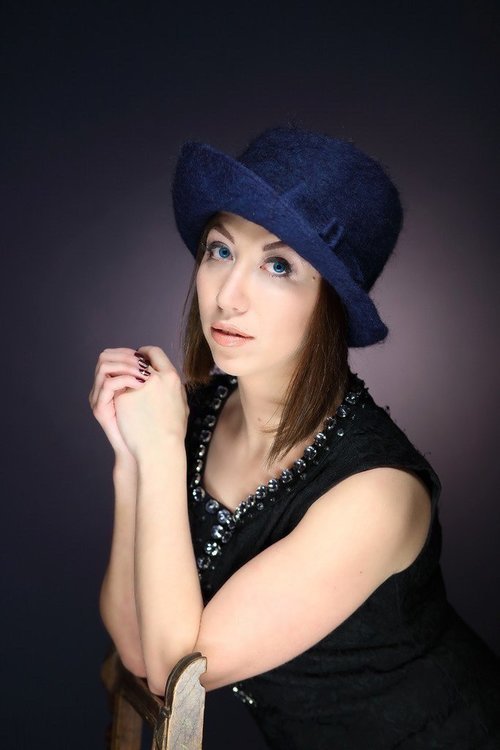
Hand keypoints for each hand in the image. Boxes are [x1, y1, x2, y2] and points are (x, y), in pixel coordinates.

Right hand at [89, 347, 151, 459]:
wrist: (145, 453)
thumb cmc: (154, 427)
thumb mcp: (155, 399)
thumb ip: (154, 381)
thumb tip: (160, 362)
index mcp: (114, 385)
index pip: (113, 355)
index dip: (129, 351)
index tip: (145, 355)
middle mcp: (103, 389)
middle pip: (105, 357)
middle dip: (127, 356)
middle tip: (144, 363)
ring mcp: (99, 398)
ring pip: (104, 366)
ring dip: (126, 364)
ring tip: (144, 373)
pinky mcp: (100, 408)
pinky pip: (108, 384)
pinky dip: (126, 378)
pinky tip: (141, 383)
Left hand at [113, 345, 188, 460]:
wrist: (160, 448)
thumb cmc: (174, 432)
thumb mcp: (182, 405)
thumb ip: (175, 389)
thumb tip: (172, 382)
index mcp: (171, 377)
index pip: (155, 353)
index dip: (146, 353)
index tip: (140, 358)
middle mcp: (154, 378)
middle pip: (137, 358)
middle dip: (130, 361)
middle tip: (125, 366)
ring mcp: (136, 387)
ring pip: (123, 372)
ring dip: (121, 373)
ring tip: (119, 380)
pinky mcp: (122, 398)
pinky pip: (116, 388)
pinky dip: (116, 391)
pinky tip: (117, 399)